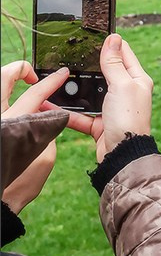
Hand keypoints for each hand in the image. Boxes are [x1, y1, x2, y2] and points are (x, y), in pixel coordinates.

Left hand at [0, 61, 72, 212]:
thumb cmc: (18, 185)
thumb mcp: (44, 158)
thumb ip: (47, 131)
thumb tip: (44, 120)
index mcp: (14, 124)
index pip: (36, 93)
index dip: (52, 81)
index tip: (61, 73)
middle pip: (3, 78)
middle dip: (19, 70)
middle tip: (31, 76)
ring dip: (8, 85)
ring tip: (22, 92)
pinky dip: (6, 103)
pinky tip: (17, 112)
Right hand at [65, 35, 152, 163]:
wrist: (122, 155)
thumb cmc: (129, 118)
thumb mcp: (122, 85)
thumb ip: (114, 64)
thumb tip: (114, 38)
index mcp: (137, 80)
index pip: (125, 55)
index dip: (112, 44)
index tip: (96, 34)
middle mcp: (127, 93)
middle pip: (106, 73)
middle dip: (90, 66)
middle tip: (73, 56)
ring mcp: (112, 108)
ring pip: (90, 94)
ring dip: (76, 90)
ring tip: (59, 79)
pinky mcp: (100, 124)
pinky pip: (80, 114)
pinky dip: (67, 111)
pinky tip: (51, 105)